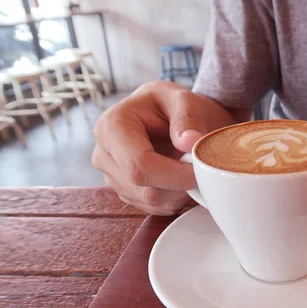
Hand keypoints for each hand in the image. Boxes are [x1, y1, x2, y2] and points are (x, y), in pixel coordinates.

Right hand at [92, 81, 231, 214]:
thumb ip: (188, 117)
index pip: (139, 166)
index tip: (200, 168)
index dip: (175, 175)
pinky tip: (178, 175)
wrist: (168, 115)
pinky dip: (175, 196)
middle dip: (179, 182)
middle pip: (146, 189)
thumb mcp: (184, 99)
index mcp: (111, 126)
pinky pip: (155, 208)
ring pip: (152, 201)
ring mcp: (112, 177)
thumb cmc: (172, 105)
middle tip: (197, 163)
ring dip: (179, 190)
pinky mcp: (126, 193)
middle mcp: (104, 155)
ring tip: (185, 163)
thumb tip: (189, 141)